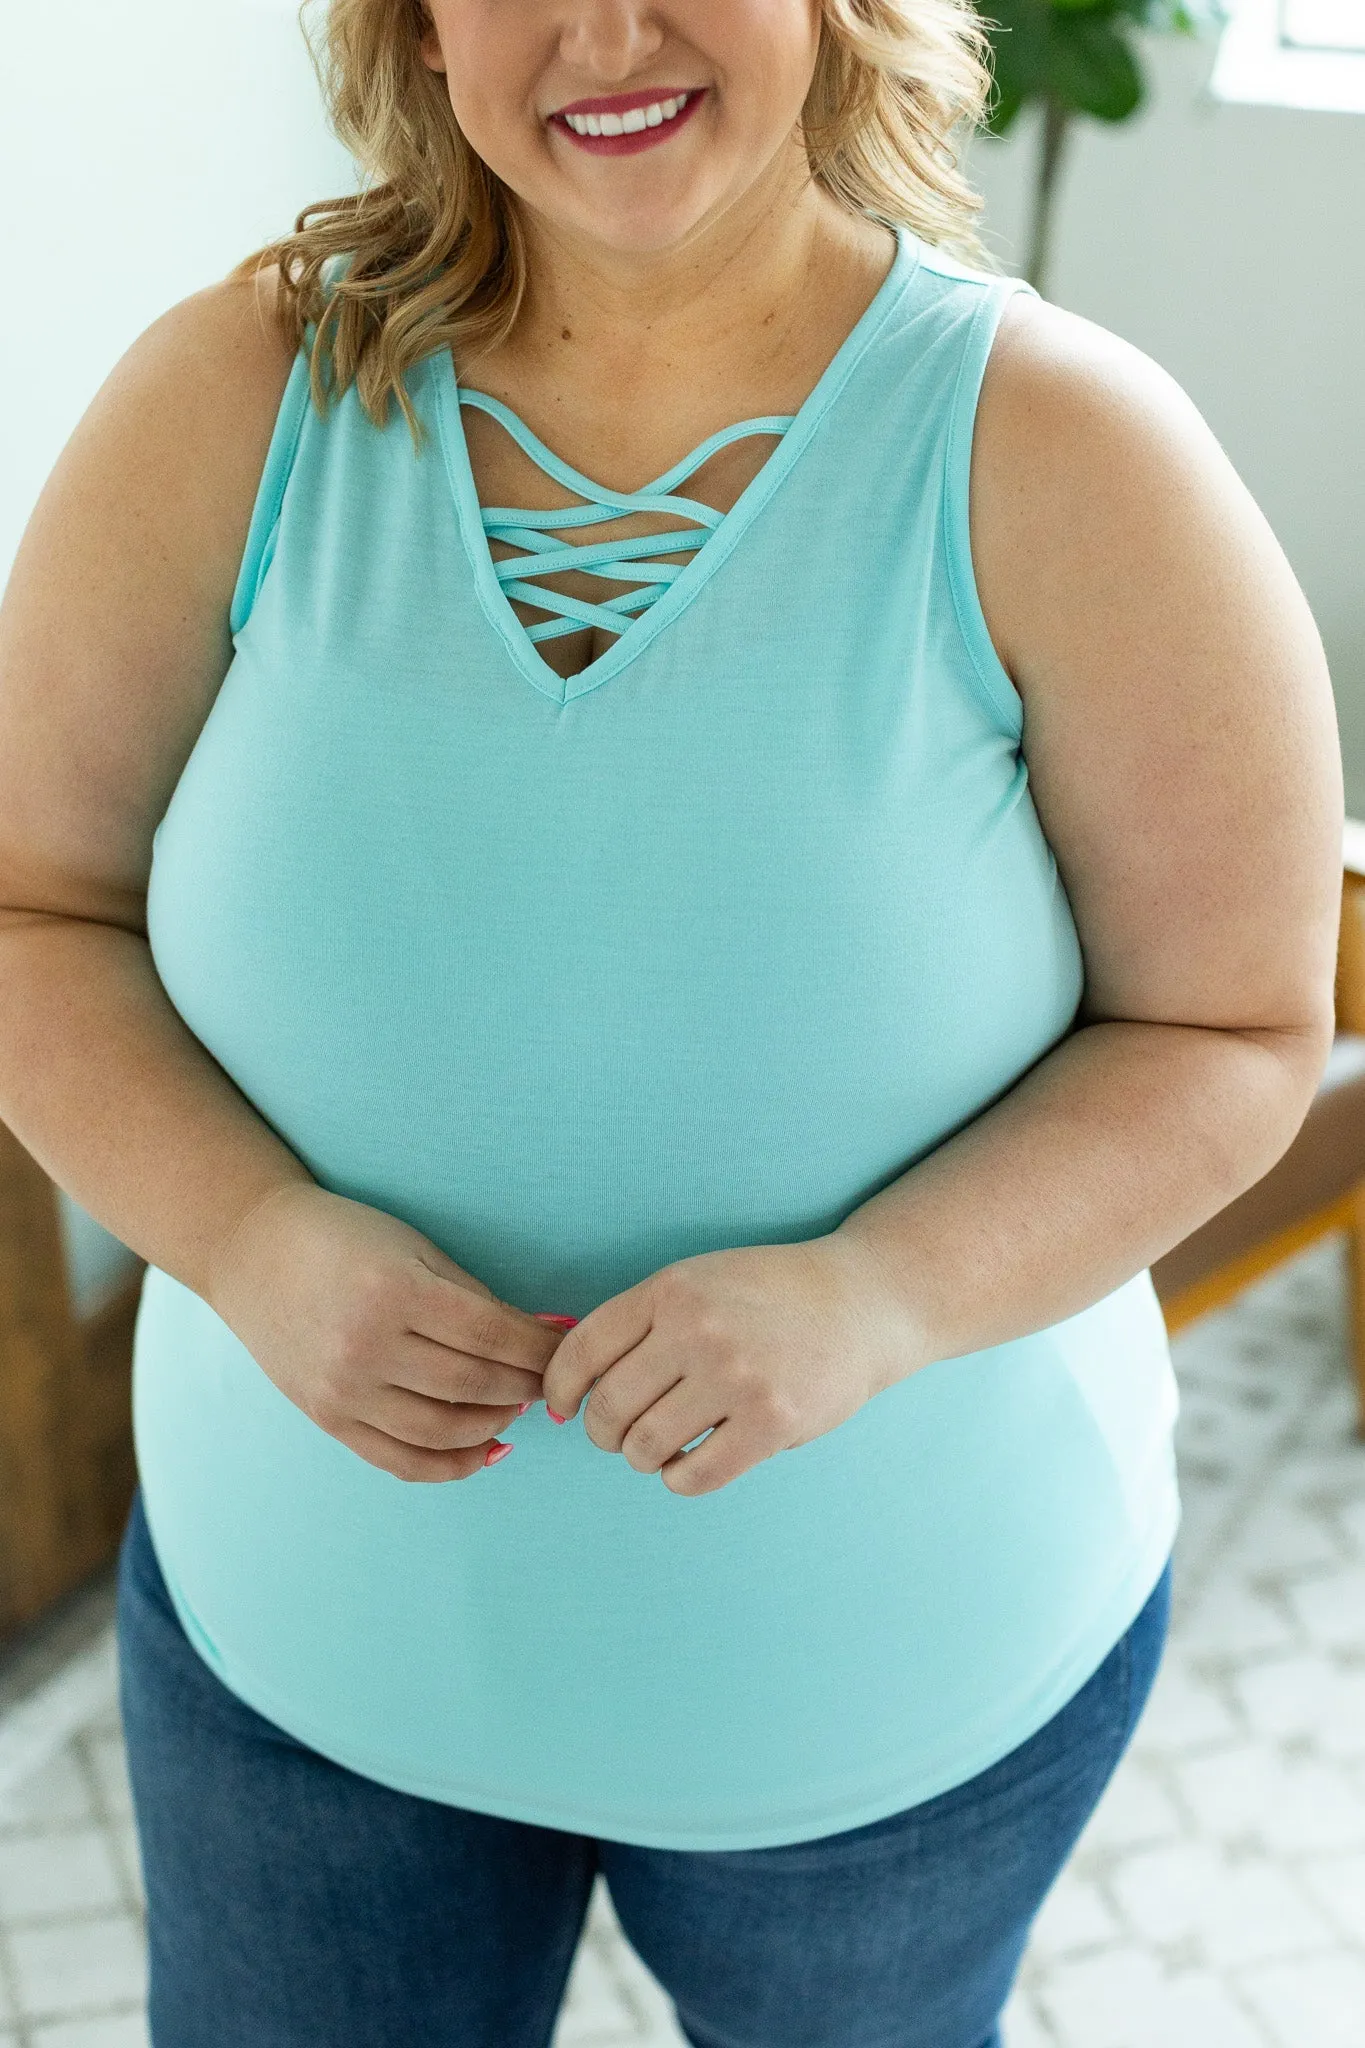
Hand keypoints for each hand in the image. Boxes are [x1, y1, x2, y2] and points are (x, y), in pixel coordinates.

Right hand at [206, 1182, 565, 1482]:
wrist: (254, 1251)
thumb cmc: (344, 1238)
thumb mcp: (414, 1248)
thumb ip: (477, 1298)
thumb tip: (548, 1334)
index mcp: (394, 1291)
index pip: (493, 1335)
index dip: (542, 1349)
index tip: (572, 1351)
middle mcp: (366, 1345)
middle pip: (474, 1384)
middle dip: (528, 1385)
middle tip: (556, 1381)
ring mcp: (343, 1389)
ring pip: (443, 1429)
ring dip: (495, 1422)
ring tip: (518, 1406)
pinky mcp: (327, 1417)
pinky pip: (400, 1460)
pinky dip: (452, 1464)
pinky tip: (488, 1448)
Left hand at [540, 1235, 925, 1495]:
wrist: (860, 1301)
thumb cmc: (769, 1296)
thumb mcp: (699, 1281)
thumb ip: (642, 1321)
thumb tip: (571, 1386)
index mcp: (671, 1290)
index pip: (582, 1350)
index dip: (558, 1389)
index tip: (561, 1408)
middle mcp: (698, 1329)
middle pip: (608, 1406)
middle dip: (601, 1432)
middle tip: (615, 1436)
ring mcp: (736, 1377)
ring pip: (645, 1446)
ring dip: (640, 1457)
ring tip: (658, 1446)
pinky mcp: (772, 1422)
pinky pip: (694, 1475)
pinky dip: (678, 1478)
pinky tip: (687, 1464)